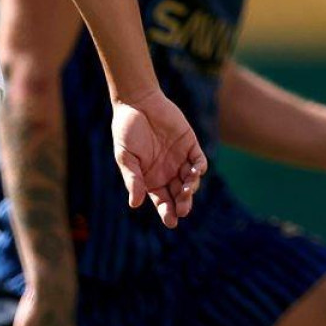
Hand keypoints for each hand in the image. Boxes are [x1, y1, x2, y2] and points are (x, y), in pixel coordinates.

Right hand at [111, 93, 205, 226]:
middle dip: (182, 203)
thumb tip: (134, 204)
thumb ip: (132, 179)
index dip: (167, 212)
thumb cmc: (126, 131)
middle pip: (179, 195)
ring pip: (191, 180)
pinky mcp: (190, 145)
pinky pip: (199, 160)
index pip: (162, 201)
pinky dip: (199, 168)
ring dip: (191, 187)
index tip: (172, 222)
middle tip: (182, 208)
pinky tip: (196, 171)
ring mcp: (180, 159)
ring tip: (187, 189)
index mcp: (151, 179)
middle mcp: (167, 172)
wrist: (138, 103)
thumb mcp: (125, 157)